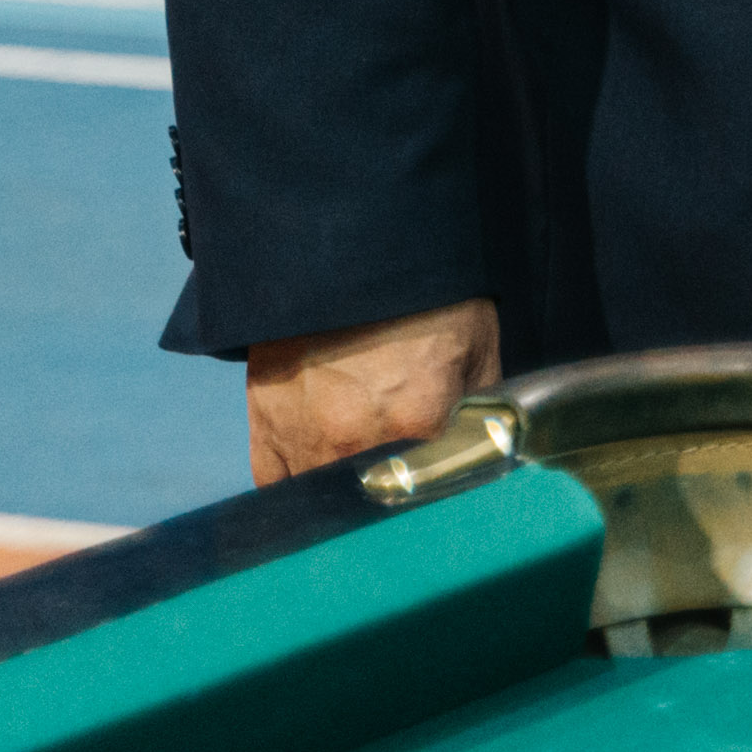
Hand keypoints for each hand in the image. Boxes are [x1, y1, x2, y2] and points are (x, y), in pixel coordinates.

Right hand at [245, 297, 500, 485]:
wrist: (352, 253)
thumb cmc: (427, 299)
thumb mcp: (478, 347)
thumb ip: (481, 411)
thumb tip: (488, 453)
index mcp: (417, 420)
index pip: (433, 488)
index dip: (439, 491)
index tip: (442, 491)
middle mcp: (354, 440)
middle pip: (372, 499)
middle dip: (391, 495)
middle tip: (403, 480)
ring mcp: (302, 437)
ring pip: (321, 499)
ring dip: (341, 492)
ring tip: (360, 473)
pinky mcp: (264, 425)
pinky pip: (274, 484)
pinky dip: (295, 487)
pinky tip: (317, 476)